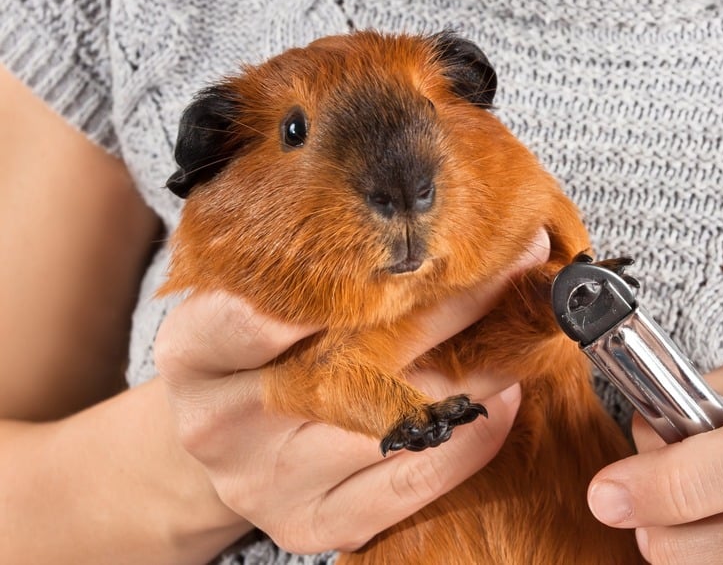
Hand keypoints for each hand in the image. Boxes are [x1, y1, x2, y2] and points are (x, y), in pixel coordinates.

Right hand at [154, 231, 548, 553]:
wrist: (224, 434)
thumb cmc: (250, 347)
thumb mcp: (247, 294)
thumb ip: (299, 262)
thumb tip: (416, 204)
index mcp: (191, 350)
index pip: (254, 313)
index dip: (342, 277)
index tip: (426, 236)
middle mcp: (221, 421)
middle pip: (349, 357)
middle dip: (446, 300)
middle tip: (514, 255)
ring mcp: (266, 480)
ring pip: (394, 418)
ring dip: (477, 368)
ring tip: (525, 322)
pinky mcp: (311, 524)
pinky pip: (410, 481)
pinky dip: (471, 438)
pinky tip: (504, 398)